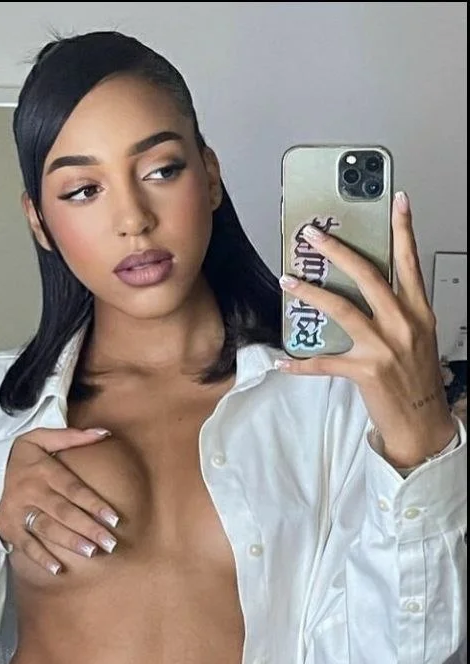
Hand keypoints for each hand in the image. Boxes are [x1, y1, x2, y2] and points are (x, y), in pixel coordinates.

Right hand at [0, 427, 119, 574]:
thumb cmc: (14, 457)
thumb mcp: (38, 439)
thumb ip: (71, 437)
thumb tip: (104, 433)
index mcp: (42, 470)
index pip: (73, 488)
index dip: (94, 503)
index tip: (114, 518)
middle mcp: (31, 491)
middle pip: (64, 512)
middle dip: (88, 528)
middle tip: (111, 542)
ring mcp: (18, 511)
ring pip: (47, 528)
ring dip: (69, 541)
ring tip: (91, 552)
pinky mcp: (8, 527)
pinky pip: (26, 544)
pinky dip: (40, 557)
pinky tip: (57, 569)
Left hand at [276, 190, 456, 469]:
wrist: (422, 419)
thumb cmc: (417, 378)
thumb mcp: (416, 335)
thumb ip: (397, 310)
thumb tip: (367, 288)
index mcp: (417, 310)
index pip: (409, 261)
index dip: (403, 229)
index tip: (396, 201)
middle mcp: (403, 323)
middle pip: (367, 275)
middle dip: (337, 251)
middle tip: (313, 235)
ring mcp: (384, 346)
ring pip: (342, 308)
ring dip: (310, 292)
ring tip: (288, 280)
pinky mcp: (365, 370)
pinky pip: (325, 362)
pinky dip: (302, 363)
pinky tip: (284, 361)